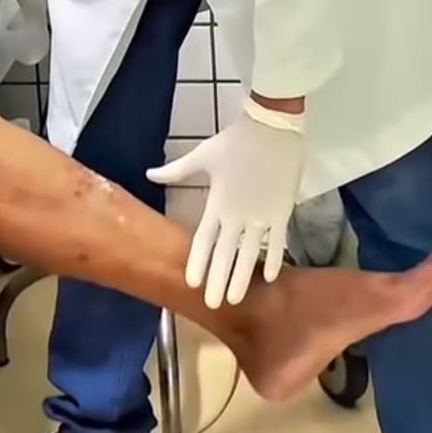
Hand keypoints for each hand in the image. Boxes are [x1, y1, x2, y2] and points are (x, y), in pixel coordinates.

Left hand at [147, 99, 304, 308]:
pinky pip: (278, 241)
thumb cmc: (236, 141)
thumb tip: (149, 175)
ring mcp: (262, 215)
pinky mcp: (282, 211)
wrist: (273, 128)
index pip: (204, 239)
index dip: (198, 262)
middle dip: (219, 280)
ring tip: (237, 299)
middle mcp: (239, 214)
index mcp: (217, 202)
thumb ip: (176, 171)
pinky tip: (271, 276)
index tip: (192, 283)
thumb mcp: (203, 155)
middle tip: (213, 304)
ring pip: (251, 253)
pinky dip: (274, 258)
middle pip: (226, 254)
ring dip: (243, 277)